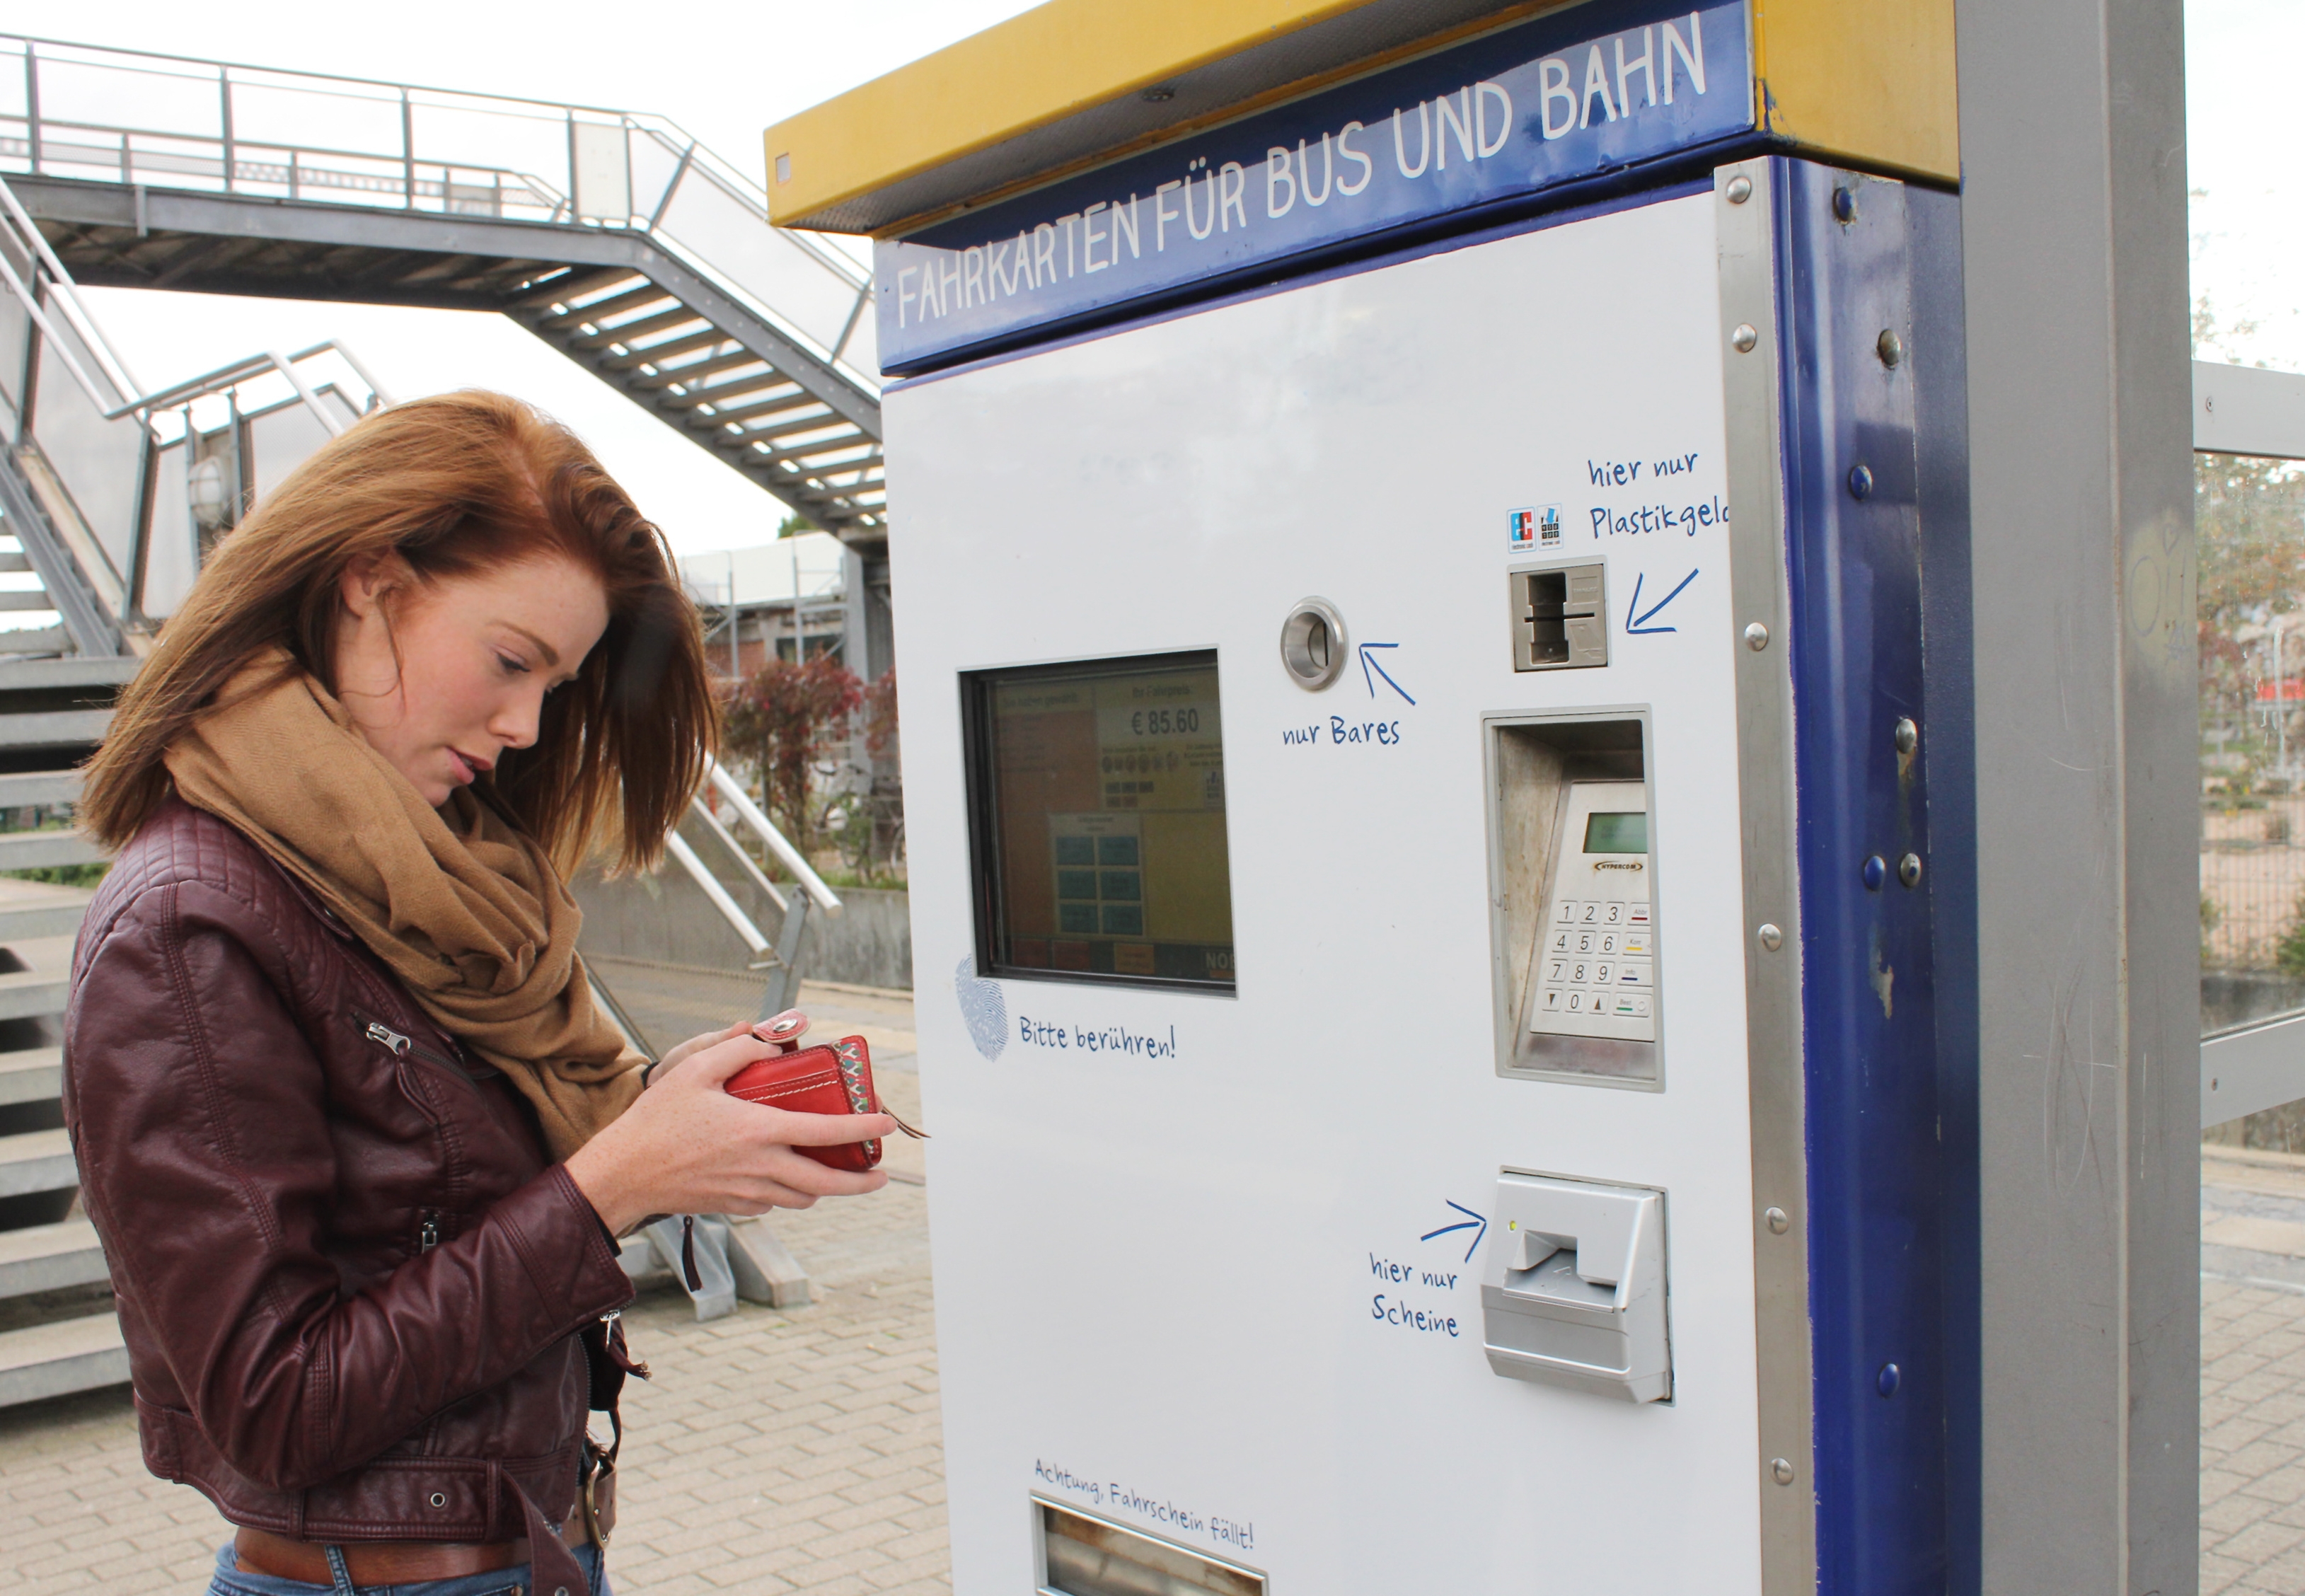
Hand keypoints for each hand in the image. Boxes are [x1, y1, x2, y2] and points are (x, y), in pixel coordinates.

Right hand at [566, 1028, 894, 1233]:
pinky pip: (772, 1203)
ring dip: (824, 1188)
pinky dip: (786, 1194)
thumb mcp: (694, 1070)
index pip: (826, 1132)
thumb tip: (774, 1042)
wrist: (622, 1174)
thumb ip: (739, 1050)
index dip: (861, 1128)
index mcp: (758, 1131)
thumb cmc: (656, 1121)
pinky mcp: (732, 1207)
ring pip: (802, 1198)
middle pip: (826, 1183)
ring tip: (837, 1175)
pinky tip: (782, 1177)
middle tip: (880, 1175)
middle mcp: (760, 1168)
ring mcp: (747, 1193)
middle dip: (860, 1182)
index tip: (885, 1124)